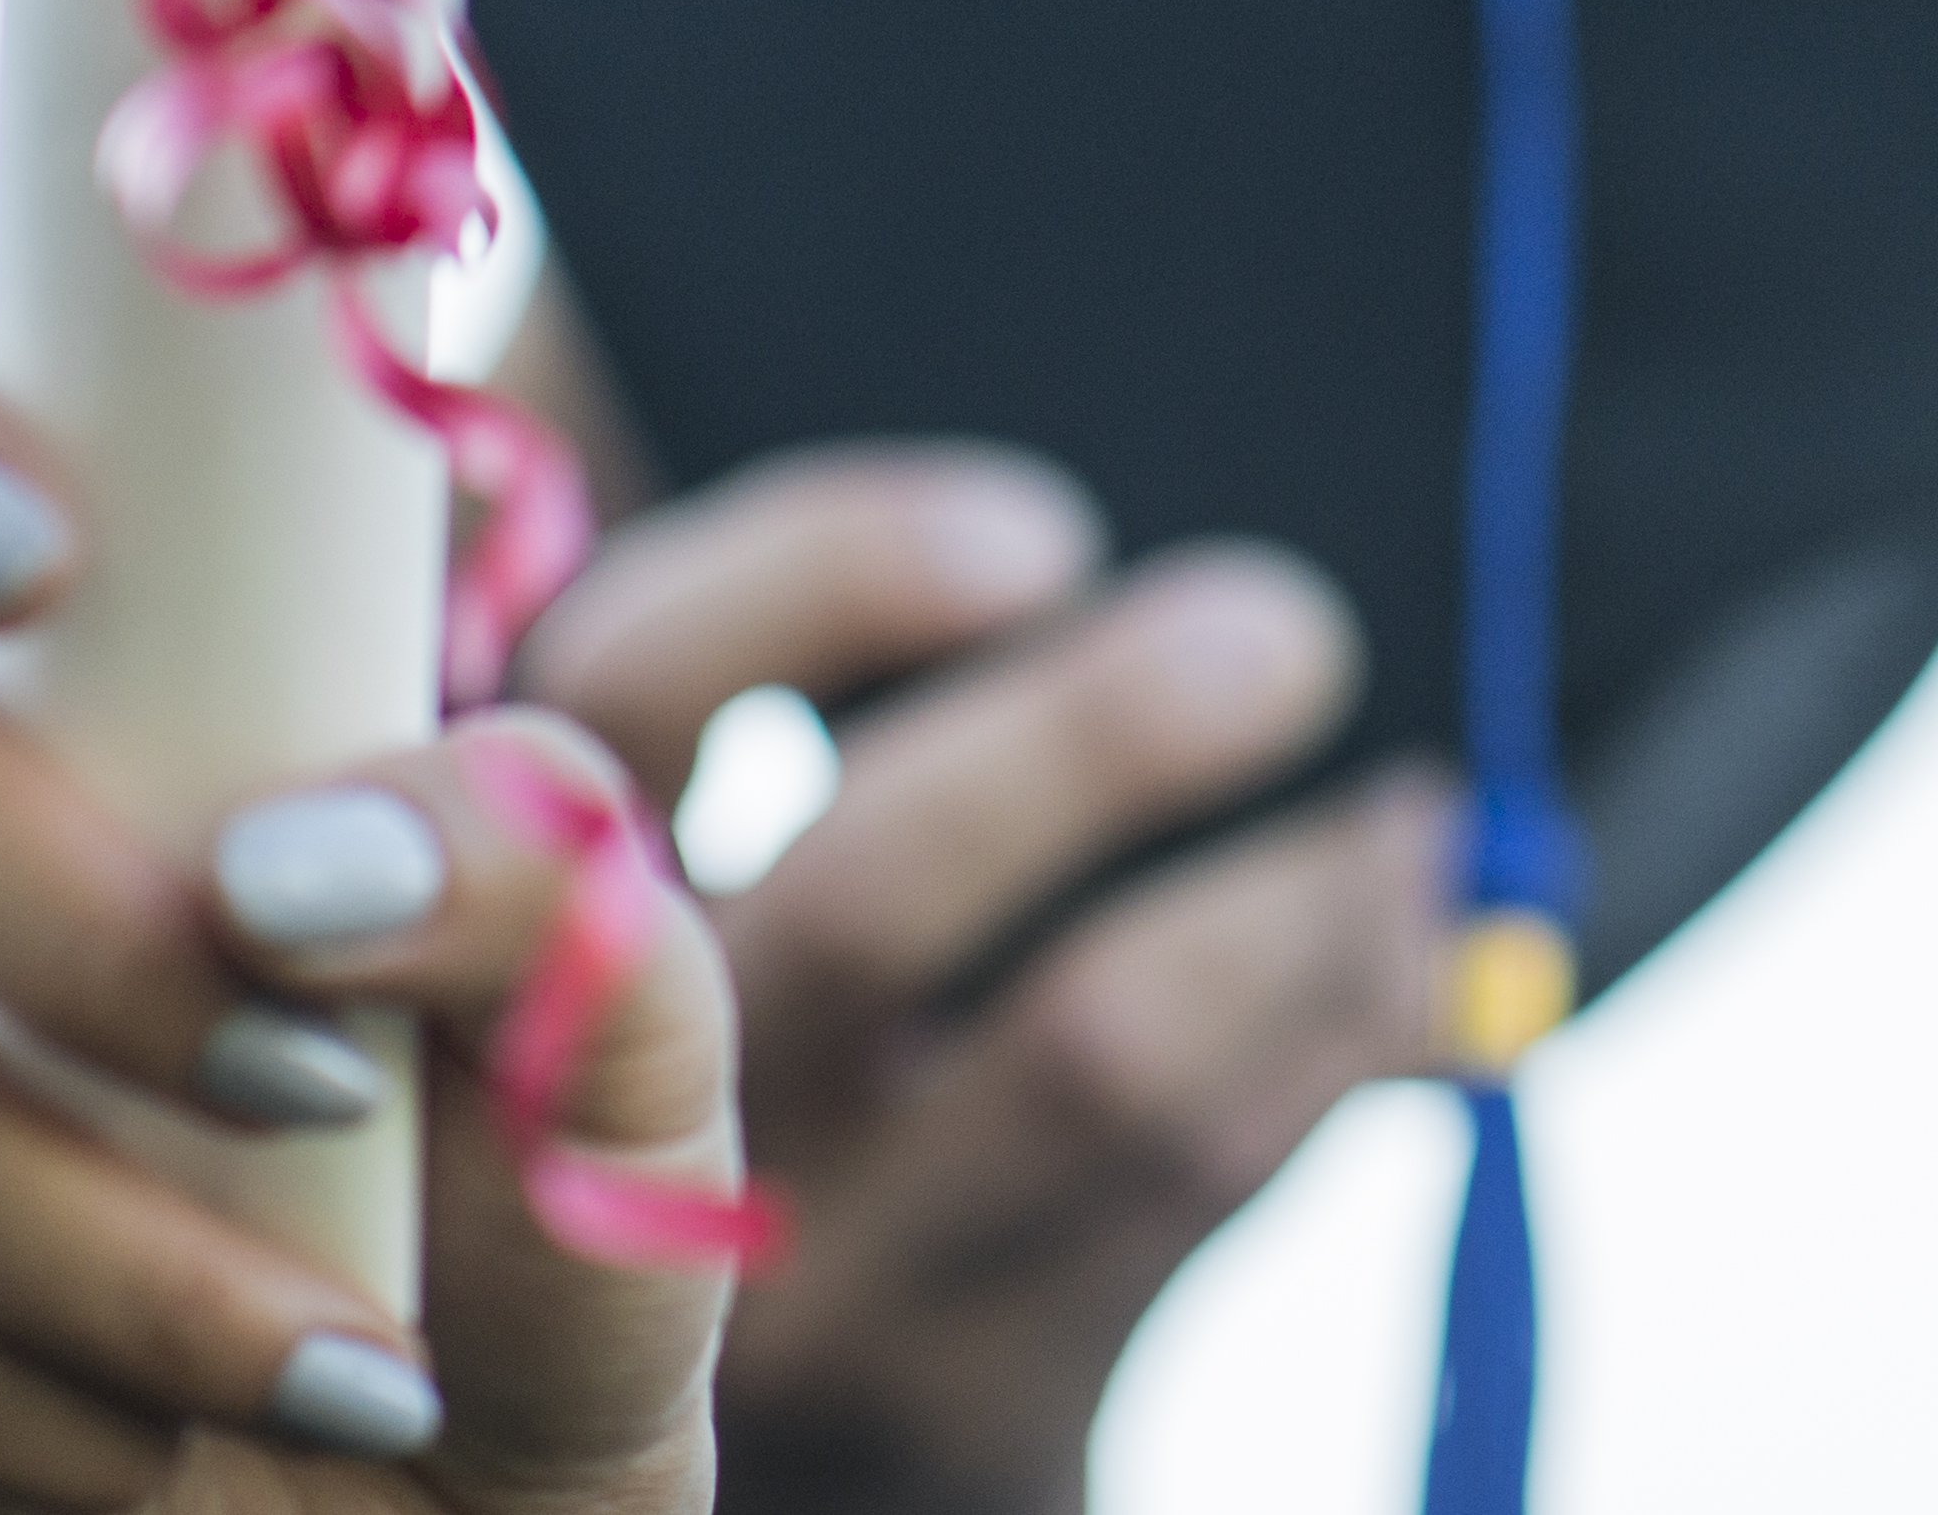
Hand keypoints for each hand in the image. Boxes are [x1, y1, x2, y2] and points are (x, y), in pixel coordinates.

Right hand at [0, 297, 730, 1510]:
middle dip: (82, 932)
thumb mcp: (624, 1025)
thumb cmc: (531, 1217)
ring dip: (139, 1241)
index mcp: (91, 672)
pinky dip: (67, 1397)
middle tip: (313, 1073)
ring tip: (340, 1343)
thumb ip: (539, 867)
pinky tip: (178, 1435)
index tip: (31, 557)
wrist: (467, 1511)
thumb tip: (294, 861)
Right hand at [521, 454, 1460, 1514]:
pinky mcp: (964, 1410)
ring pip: (1097, 1046)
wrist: (759, 1489)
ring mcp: (790, 1295)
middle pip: (879, 888)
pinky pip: (1197, 1177)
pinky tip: (1413, 953)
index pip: (626, 690)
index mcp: (524, 921)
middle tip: (1282, 636)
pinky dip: (1344, 1029)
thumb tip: (1041, 520)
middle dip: (1114, 734)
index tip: (1044, 537)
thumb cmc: (744, 1114)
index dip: (839, 572)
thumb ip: (776, 708)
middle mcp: (616, 1124)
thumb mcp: (687, 923)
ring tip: (1411, 814)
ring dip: (1302, 893)